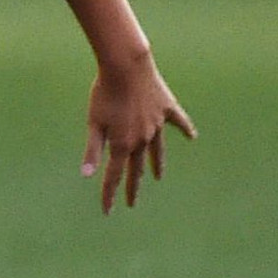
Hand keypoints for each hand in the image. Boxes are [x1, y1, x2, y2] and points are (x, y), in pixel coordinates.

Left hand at [82, 49, 194, 212]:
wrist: (126, 66)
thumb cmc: (104, 93)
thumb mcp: (94, 122)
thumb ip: (92, 150)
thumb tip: (86, 176)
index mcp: (122, 144)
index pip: (114, 176)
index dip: (109, 194)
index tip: (107, 211)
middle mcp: (142, 139)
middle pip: (137, 168)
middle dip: (133, 187)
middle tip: (132, 203)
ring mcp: (157, 124)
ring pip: (157, 150)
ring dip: (156, 165)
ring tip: (158, 177)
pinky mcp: (167, 108)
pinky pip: (179, 122)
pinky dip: (185, 129)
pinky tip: (191, 137)